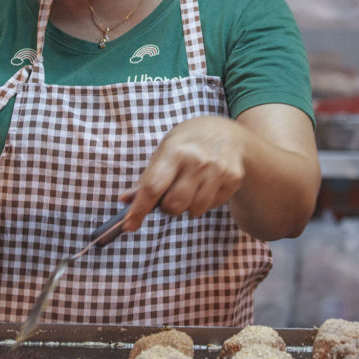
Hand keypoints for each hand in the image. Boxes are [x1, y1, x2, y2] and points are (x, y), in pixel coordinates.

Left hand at [124, 115, 244, 229]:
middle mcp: (197, 161)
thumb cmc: (188, 144)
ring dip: (187, 205)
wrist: (227, 133)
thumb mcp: (164, 152)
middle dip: (167, 207)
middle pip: (173, 205)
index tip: (129, 226)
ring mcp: (218, 171)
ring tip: (190, 187)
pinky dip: (204, 201)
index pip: (153, 187)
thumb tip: (125, 201)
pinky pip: (211, 206)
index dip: (139, 209)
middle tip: (170, 194)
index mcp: (175, 152)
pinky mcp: (233, 179)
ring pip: (194, 210)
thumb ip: (146, 178)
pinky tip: (206, 184)